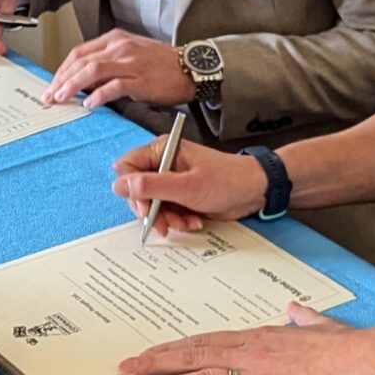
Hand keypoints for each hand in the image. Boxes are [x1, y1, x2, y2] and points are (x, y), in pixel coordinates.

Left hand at [44, 28, 194, 112]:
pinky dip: (98, 96)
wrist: (190, 68)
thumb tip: (84, 82)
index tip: (53, 84)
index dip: (62, 70)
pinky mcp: (140, 78)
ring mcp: (130, 62)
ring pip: (92, 71)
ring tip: (62, 99)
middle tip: (50, 96)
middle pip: (81, 61)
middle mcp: (120, 47)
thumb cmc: (162, 64)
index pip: (79, 52)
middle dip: (61, 80)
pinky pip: (113, 86)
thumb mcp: (131, 55)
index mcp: (115, 39)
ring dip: (73, 86)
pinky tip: (90, 105)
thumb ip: (108, 64)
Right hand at [112, 137, 266, 234]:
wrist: (254, 191)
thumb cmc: (226, 180)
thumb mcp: (187, 186)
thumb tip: (120, 185)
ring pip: (152, 204)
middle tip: (163, 223)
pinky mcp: (180, 195)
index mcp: (161, 151)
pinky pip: (167, 211)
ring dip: (167, 218)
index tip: (145, 208)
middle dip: (151, 210)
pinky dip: (177, 220)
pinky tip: (193, 221)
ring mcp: (171, 180)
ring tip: (185, 222)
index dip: (131, 190)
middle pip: (137, 190)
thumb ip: (152, 186)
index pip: (127, 167)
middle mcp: (163, 164)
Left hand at [125, 303, 374, 374]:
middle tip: (123, 369)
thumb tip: (294, 308)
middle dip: (154, 363)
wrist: (372, 361)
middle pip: (193, 357)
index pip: (206, 341)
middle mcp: (252, 354)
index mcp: (260, 337)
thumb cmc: (350, 346)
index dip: (173, 347)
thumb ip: (302, 318)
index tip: (148, 351)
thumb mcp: (322, 325)